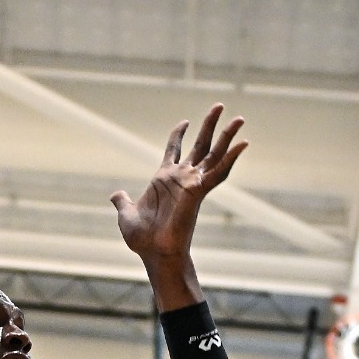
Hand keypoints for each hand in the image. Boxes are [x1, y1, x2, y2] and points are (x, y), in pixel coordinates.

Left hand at [110, 105, 247, 263]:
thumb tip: (115, 195)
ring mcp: (192, 183)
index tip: (185, 122)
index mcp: (164, 179)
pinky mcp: (199, 192)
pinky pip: (218, 173)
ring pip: (214, 154)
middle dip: (209, 125)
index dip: (178, 134)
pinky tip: (243, 145)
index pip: (173, 149)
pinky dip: (231, 159)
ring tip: (239, 119)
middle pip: (199, 145)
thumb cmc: (142, 239)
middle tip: (219, 105)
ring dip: (227, 136)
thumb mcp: (126, 214)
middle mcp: (181, 178)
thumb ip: (122, 201)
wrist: (154, 253)